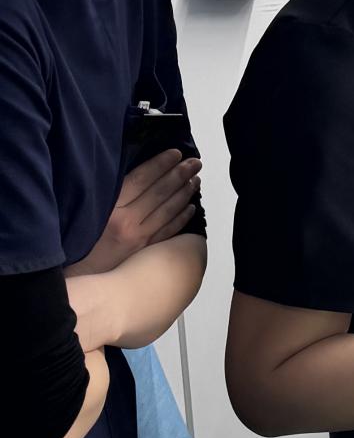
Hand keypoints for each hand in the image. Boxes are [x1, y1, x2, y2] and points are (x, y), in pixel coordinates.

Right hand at [69, 149, 201, 274]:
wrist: (73, 284)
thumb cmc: (73, 245)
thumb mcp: (81, 215)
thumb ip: (104, 196)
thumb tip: (129, 175)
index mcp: (110, 209)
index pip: (141, 179)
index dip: (160, 164)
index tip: (175, 153)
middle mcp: (127, 223)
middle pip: (159, 193)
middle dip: (180, 175)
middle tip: (196, 162)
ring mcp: (139, 239)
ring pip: (168, 211)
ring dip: (184, 193)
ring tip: (196, 180)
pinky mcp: (144, 253)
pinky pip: (168, 231)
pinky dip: (181, 217)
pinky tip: (191, 208)